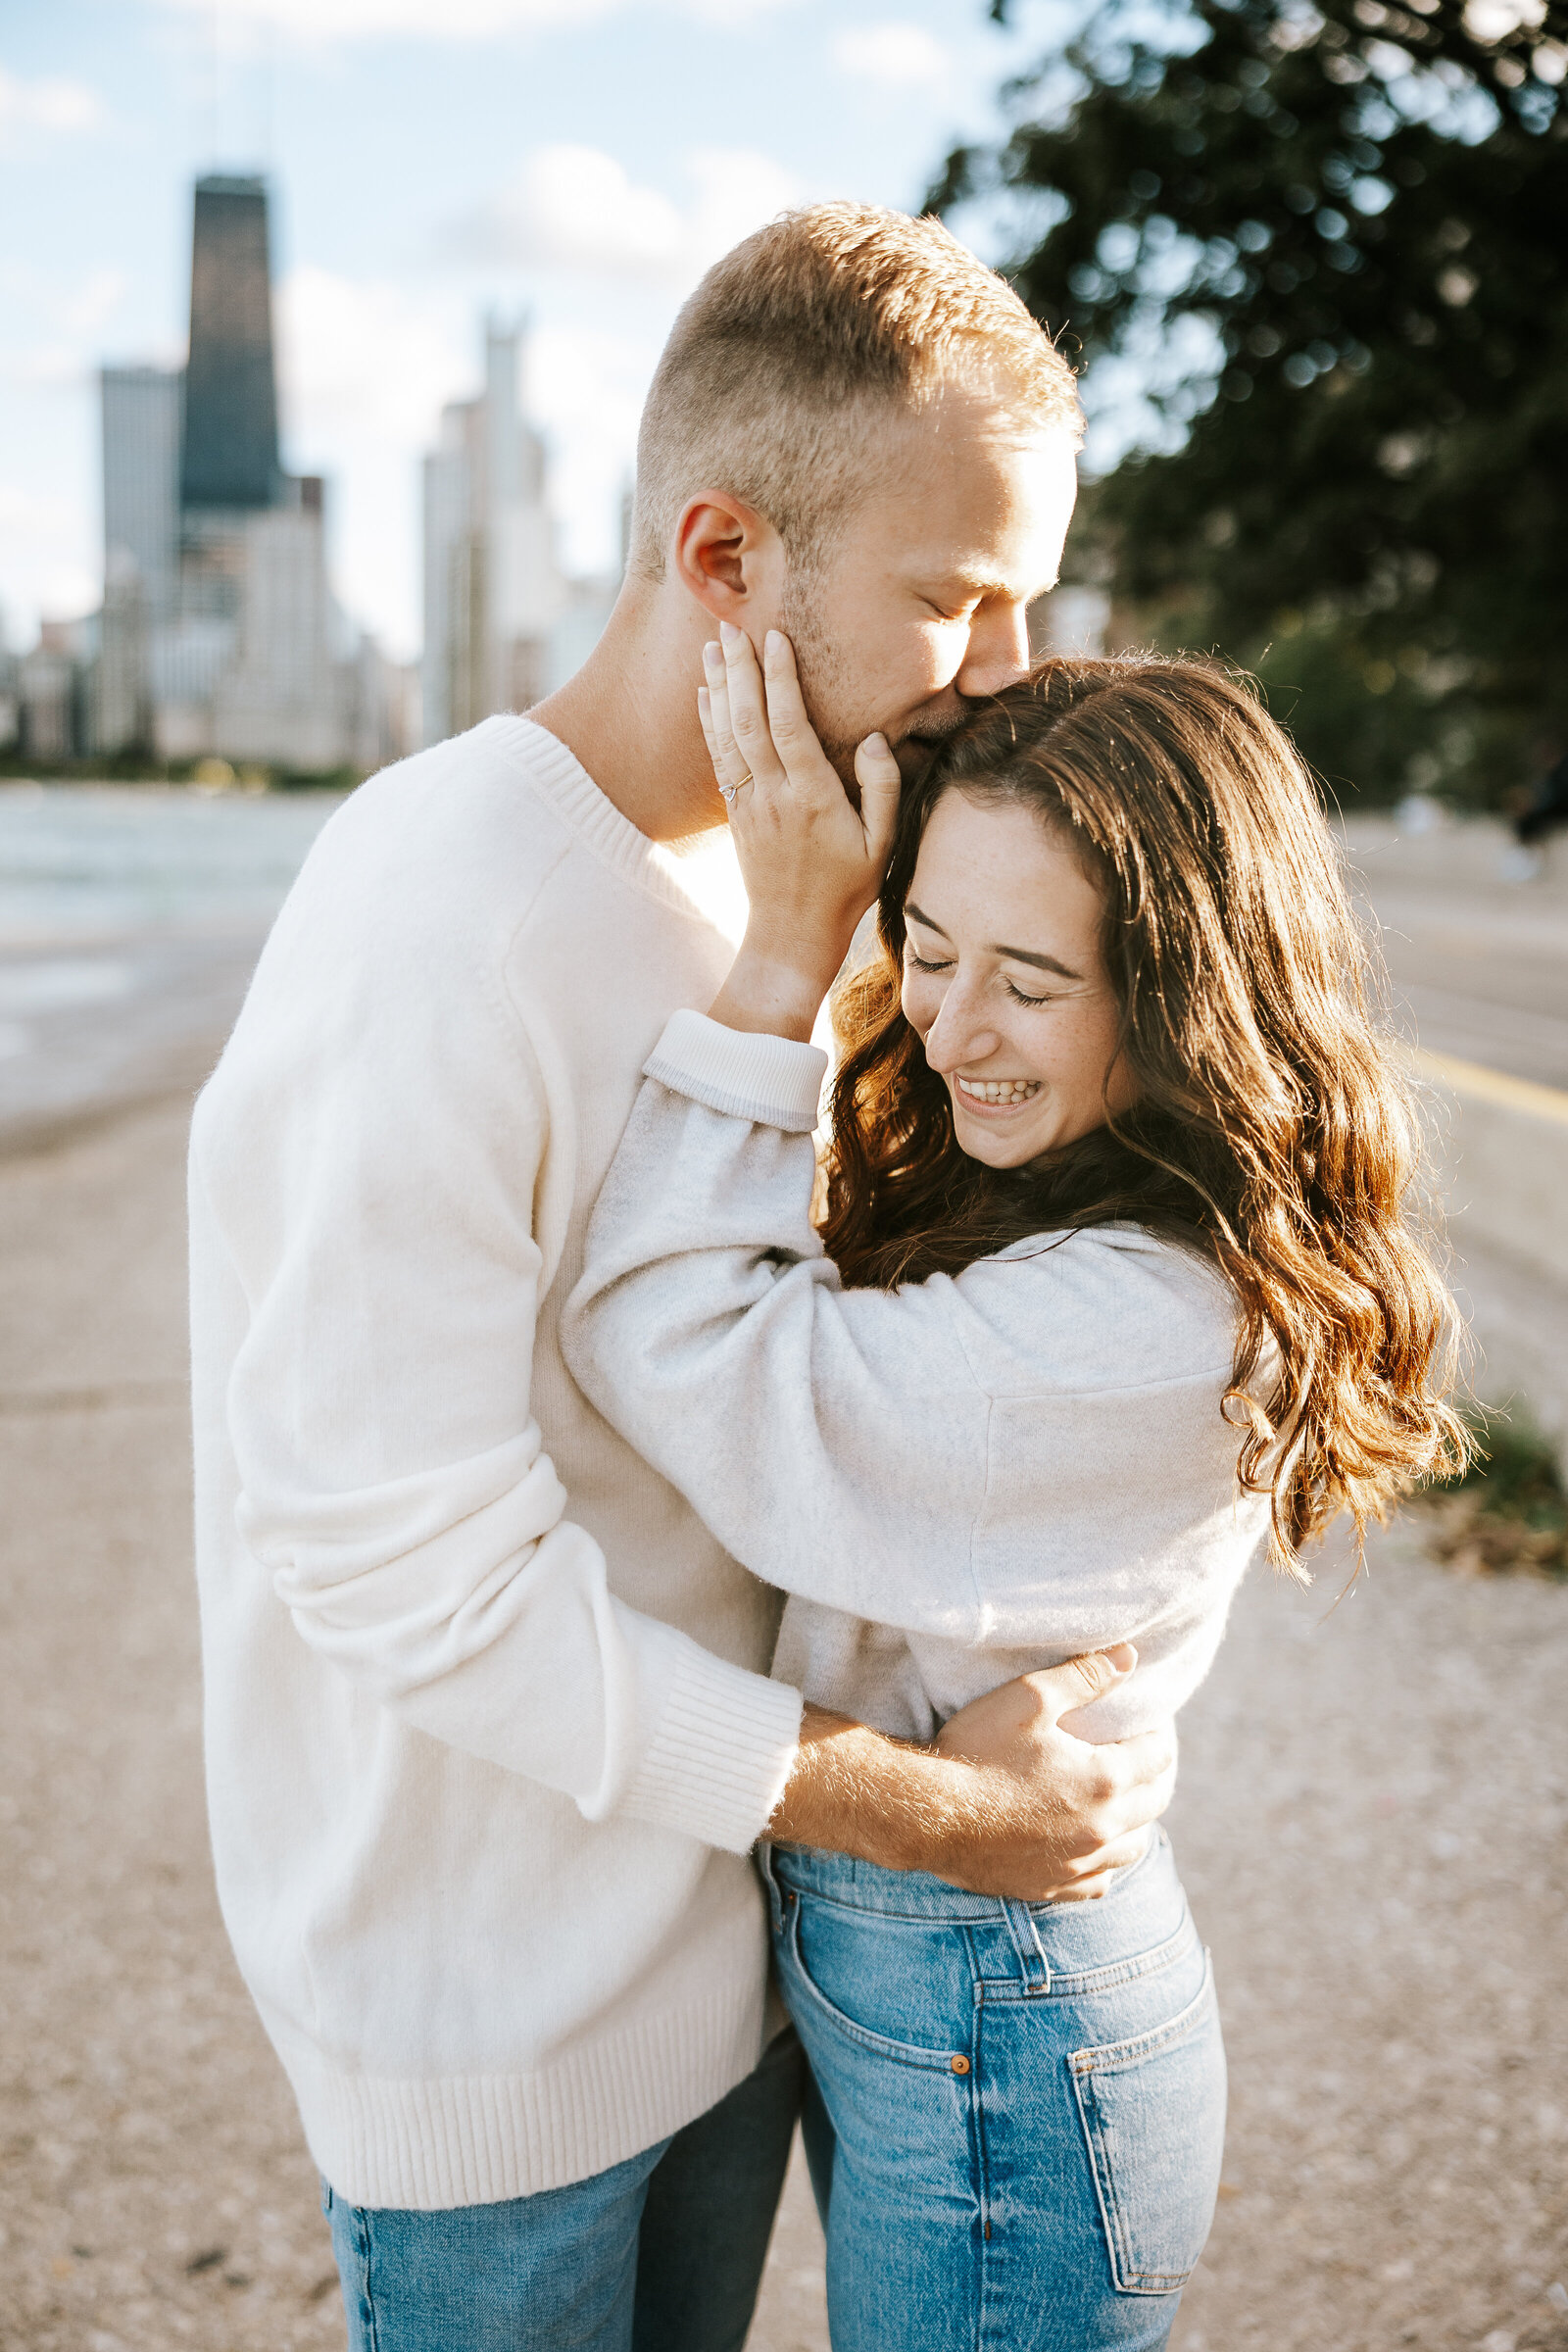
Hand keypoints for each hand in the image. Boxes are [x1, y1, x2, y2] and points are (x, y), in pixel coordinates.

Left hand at [700, 624, 900, 1041]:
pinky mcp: (736, 814)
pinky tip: (706, 693)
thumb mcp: (884, 844)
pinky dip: (709, 722)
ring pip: (727, 737)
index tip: (775, 638)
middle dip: (740, 671)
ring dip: (719, 689)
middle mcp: (774, 797)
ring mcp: (749, 805)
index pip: (790, 727)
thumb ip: (883, 788)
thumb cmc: (848, 889)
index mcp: (813, 799)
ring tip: (712, 646)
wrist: (793, 935)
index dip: (779, 680)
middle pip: (749, 722)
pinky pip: (718, 759)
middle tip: (732, 627)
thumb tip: (874, 737)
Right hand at [768, 1648, 1176, 1907]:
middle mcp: (1100, 1830)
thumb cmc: (975, 1749)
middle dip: (1156, 1774)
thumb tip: (1129, 1657)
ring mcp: (1076, 1865)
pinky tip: (1092, 1847)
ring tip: (1124, 1800)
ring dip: (1137, 1822)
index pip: (1158, 1757)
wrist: (927, 1815)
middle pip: (1154, 1803)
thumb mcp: (1028, 1698)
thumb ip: (1083, 1676)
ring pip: (1133, 1849)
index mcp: (1104, 1781)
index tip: (1151, 1722)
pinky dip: (1106, 1863)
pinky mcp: (1049, 1887)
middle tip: (1145, 1754)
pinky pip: (1098, 1883)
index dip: (1160, 1734)